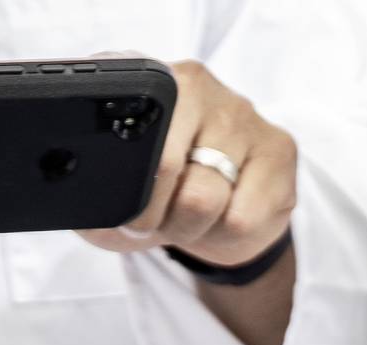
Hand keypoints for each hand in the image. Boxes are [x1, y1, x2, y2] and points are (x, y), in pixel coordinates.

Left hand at [80, 59, 298, 344]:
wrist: (223, 214)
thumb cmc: (168, 196)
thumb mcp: (121, 199)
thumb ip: (98, 203)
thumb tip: (86, 219)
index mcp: (154, 88)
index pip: (139, 142)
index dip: (134, 194)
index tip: (131, 217)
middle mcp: (200, 88)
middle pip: (171, 173)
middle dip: (159, 218)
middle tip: (161, 223)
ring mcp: (244, 114)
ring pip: (207, 200)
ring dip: (192, 229)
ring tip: (191, 220)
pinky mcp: (279, 148)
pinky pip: (242, 217)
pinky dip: (226, 235)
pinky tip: (226, 217)